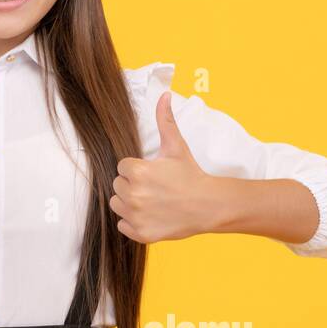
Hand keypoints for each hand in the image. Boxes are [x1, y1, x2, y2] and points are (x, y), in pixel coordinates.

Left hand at [109, 91, 220, 243]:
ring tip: (152, 200)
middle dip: (132, 185)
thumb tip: (164, 94)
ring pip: (117, 204)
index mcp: (137, 171)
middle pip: (117, 186)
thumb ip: (165, 120)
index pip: (122, 168)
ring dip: (129, 203)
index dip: (137, 169)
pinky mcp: (141, 233)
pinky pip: (123, 225)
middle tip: (155, 187)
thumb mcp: (176, 146)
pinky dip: (133, 222)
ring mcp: (136, 216)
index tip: (153, 173)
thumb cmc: (191, 175)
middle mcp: (133, 194)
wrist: (209, 206)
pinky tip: (151, 215)